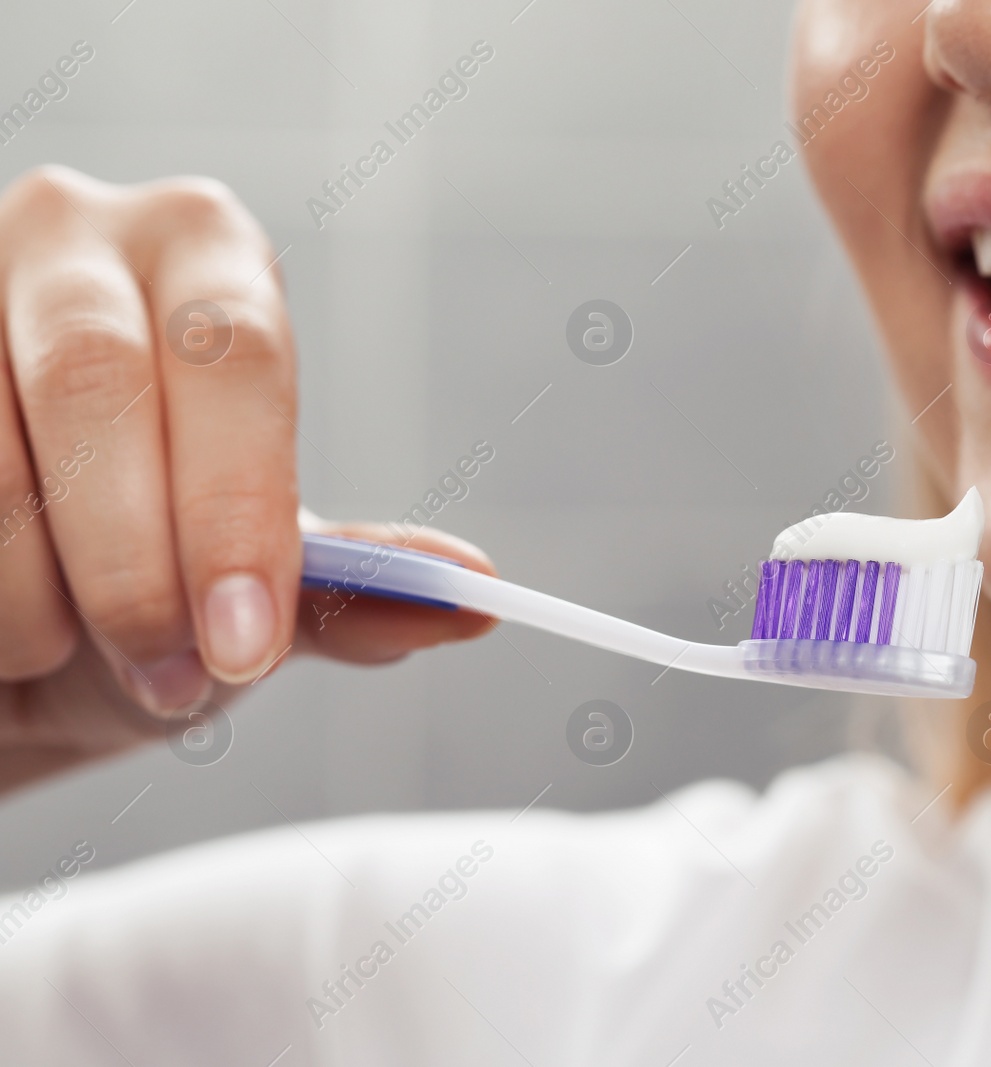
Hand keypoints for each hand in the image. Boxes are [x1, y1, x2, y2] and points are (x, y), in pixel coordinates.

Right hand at [0, 166, 493, 795]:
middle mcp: (74, 233)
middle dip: (133, 559)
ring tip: (57, 653)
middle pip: (97, 380)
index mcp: (206, 255)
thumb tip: (472, 598)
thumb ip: (345, 586)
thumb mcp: (248, 578)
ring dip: (28, 591)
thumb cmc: (140, 572)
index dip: (238, 508)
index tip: (246, 648)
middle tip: (166, 672)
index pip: (234, 355)